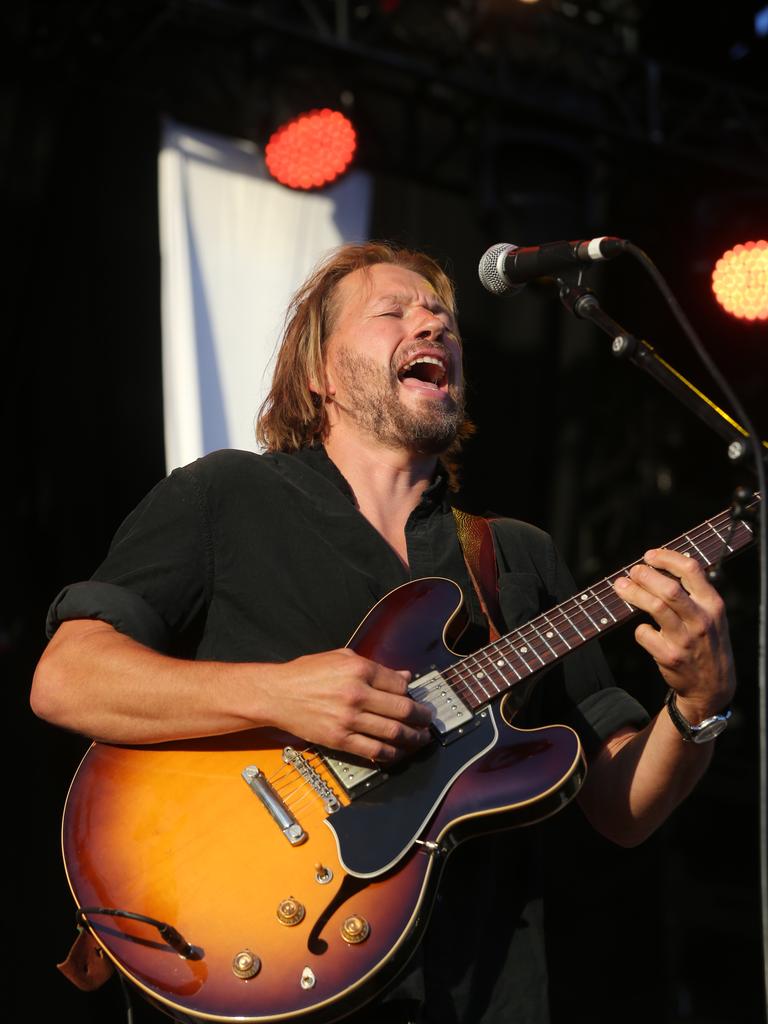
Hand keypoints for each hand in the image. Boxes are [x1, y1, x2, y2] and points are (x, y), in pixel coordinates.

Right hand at [266, 648, 433, 761]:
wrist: (277, 694)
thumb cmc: (306, 673)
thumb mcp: (341, 658)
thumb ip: (375, 667)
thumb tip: (403, 676)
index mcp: (359, 670)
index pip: (400, 684)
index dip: (412, 692)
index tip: (416, 697)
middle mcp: (357, 694)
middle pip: (403, 709)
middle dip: (422, 717)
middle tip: (429, 719)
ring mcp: (349, 719)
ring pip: (393, 732)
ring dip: (414, 737)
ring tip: (422, 737)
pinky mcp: (340, 739)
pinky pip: (374, 750)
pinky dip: (392, 754)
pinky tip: (399, 752)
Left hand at [613, 548, 735, 718]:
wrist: (713, 686)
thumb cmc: (708, 643)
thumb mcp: (712, 616)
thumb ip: (694, 593)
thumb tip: (661, 567)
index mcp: (713, 605)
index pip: (691, 569)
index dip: (666, 557)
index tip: (649, 555)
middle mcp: (701, 620)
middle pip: (669, 588)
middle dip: (645, 575)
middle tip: (632, 571)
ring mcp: (685, 639)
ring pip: (654, 607)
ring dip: (633, 593)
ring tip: (621, 586)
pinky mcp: (669, 656)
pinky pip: (644, 633)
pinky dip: (639, 628)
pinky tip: (642, 628)